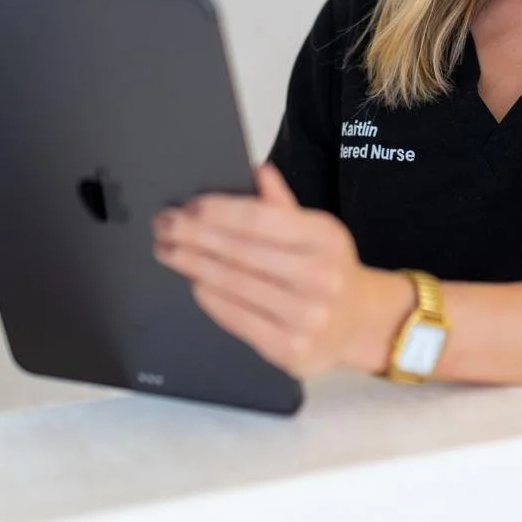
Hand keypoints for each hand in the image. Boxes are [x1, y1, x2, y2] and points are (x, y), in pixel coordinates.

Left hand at [150, 163, 409, 377]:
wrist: (358, 323)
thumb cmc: (328, 269)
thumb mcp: (317, 230)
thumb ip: (283, 204)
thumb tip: (256, 171)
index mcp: (326, 238)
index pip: (261, 219)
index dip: (219, 210)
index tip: (189, 206)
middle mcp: (320, 278)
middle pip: (241, 253)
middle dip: (193, 236)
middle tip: (163, 225)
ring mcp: (306, 318)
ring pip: (234, 286)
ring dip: (193, 265)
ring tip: (168, 250)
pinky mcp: (290, 350)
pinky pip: (237, 319)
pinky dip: (209, 298)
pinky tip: (194, 282)